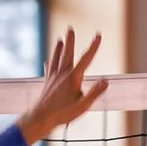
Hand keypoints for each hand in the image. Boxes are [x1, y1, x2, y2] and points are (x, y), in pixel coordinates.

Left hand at [17, 29, 108, 144]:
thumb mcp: (83, 106)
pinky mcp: (46, 83)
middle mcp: (62, 74)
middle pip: (67, 53)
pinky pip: (49, 69)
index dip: (94, 46)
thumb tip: (106, 81)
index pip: (86, 59)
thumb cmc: (62, 113)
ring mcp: (53, 78)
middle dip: (70, 40)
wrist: (40, 118)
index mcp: (73, 78)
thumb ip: (95, 92)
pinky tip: (48, 61)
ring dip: (58, 48)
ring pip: (56, 58)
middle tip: (69, 28)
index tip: (98, 35)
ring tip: (59, 40)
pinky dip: (50, 63)